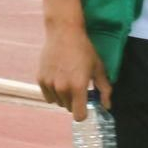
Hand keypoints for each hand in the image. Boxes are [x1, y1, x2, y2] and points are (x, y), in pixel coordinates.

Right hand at [37, 0, 110, 120]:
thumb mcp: (98, 68)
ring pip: (58, 102)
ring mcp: (49, 84)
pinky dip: (53, 91)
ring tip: (68, 80)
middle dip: (74, 101)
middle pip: (69, 108)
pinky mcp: (40, 79)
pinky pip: (48, 95)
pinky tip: (59, 77)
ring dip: (63, 97)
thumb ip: (104, 89)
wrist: (64, 32)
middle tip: (78, 87)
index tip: (86, 105)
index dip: (84, 113)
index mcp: (78, 87)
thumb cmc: (84, 49)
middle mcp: (62, 88)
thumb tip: (107, 106)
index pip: (79, 116)